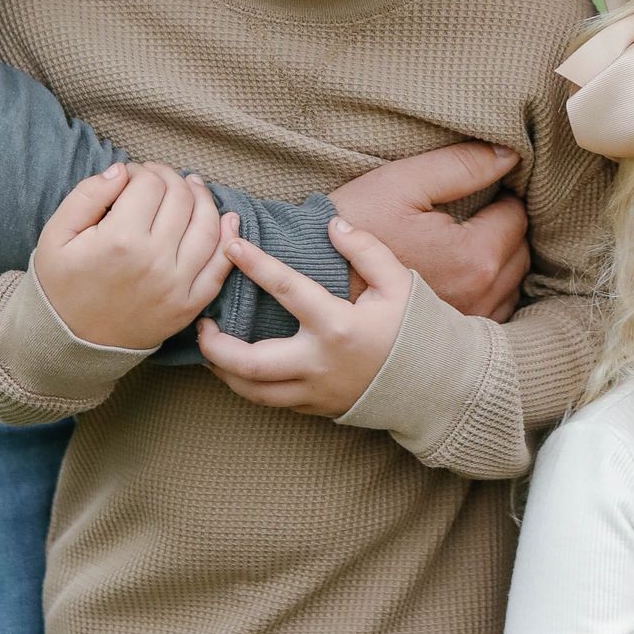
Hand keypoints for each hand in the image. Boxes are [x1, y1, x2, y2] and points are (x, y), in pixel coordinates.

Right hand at [32, 162, 236, 351]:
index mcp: (120, 240)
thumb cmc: (61, 285)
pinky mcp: (189, 305)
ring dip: (203, 198)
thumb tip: (122, 170)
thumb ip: (87, 195)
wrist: (69, 343)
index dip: (141, 171)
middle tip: (157, 178)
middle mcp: (155, 261)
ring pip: (208, 226)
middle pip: (181, 199)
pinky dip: (229, 239)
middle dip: (170, 178)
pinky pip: (220, 267)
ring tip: (191, 187)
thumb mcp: (56, 236)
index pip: (149, 184)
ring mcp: (177, 285)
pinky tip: (228, 219)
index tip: (131, 176)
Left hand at [196, 219, 417, 415]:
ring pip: (252, 391)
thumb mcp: (399, 283)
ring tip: (210, 346)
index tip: (231, 245)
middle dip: (215, 344)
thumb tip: (333, 225)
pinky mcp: (314, 408)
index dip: (255, 264)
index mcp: (338, 325)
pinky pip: (269, 401)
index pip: (287, 289)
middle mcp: (319, 363)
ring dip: (223, 370)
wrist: (432, 384)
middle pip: (250, 363)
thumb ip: (366, 249)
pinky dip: (246, 384)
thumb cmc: (415, 329)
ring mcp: (314, 391)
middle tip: (200, 321)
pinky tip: (236, 367)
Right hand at [329, 143, 528, 320]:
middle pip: (519, 252)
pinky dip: (485, 291)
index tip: (478, 191)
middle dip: (503, 229)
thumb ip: (462, 166)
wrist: (309, 276)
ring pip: (509, 283)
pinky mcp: (448, 338)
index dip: (500, 196)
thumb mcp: (405, 183)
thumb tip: (512, 155)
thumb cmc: (354, 225)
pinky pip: (492, 311)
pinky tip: (458, 275)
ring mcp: (465, 322)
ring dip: (498, 260)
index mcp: (473, 257)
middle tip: (473, 213)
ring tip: (465, 242)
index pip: (516, 217)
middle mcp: (478, 296)